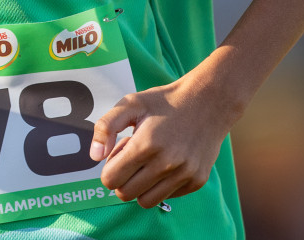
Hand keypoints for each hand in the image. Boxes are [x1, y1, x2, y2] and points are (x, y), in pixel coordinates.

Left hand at [88, 73, 240, 207]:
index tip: (120, 153)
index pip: (110, 180)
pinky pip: (168, 197)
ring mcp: (184, 174)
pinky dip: (162, 186)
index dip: (109, 168)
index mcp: (146, 144)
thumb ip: (106, 127)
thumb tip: (95, 157)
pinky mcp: (197, 180)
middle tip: (134, 157)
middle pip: (125, 194)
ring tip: (149, 162)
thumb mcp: (131, 103)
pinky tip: (168, 163)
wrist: (209, 101)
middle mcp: (166, 163)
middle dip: (122, 178)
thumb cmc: (165, 102)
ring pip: (146, 201)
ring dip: (141, 186)